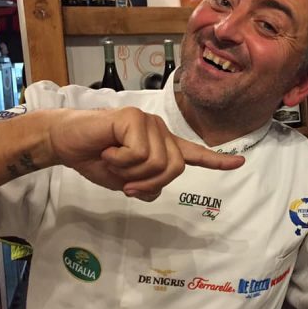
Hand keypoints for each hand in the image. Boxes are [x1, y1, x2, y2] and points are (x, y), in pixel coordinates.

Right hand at [47, 107, 243, 200]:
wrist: (66, 142)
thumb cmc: (95, 159)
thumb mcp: (124, 182)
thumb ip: (144, 187)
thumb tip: (153, 191)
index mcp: (161, 146)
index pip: (194, 154)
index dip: (218, 161)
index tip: (241, 163)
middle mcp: (160, 132)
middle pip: (174, 168)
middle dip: (149, 182)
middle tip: (126, 181)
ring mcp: (149, 122)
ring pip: (157, 162)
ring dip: (131, 171)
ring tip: (113, 158)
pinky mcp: (134, 117)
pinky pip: (139, 152)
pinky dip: (120, 160)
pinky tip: (108, 148)